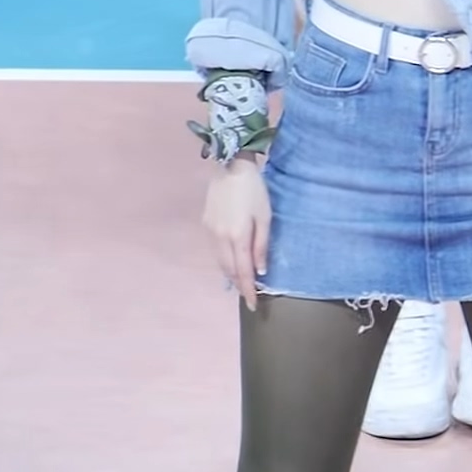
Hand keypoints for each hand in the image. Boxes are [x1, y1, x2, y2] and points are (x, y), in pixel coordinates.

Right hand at [203, 157, 271, 310]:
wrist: (230, 166)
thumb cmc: (255, 191)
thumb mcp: (266, 217)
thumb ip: (262, 245)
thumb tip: (260, 271)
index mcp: (238, 237)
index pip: (243, 272)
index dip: (248, 290)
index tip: (253, 305)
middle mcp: (221, 238)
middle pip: (229, 270)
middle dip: (239, 285)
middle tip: (248, 296)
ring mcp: (210, 232)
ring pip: (220, 262)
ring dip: (230, 274)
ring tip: (240, 283)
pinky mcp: (206, 224)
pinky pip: (215, 250)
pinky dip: (224, 261)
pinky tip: (231, 262)